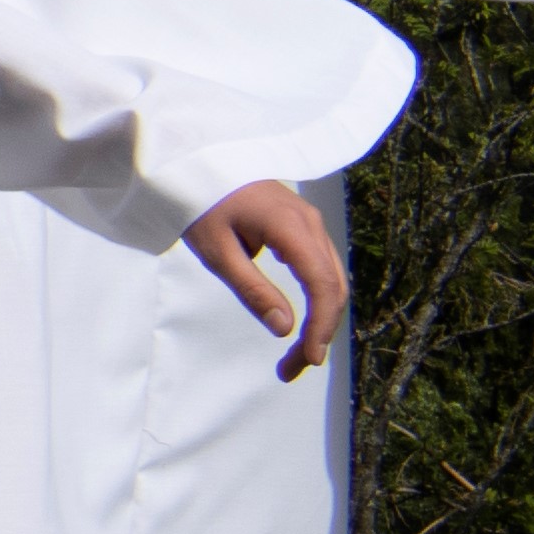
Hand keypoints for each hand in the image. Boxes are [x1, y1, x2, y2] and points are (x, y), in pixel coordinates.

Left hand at [185, 178, 345, 381]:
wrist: (200, 164)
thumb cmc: (202, 205)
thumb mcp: (218, 252)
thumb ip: (253, 290)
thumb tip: (286, 329)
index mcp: (291, 228)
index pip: (321, 284)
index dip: (321, 325)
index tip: (310, 359)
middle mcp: (310, 224)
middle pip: (333, 286)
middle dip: (320, 331)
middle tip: (293, 369)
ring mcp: (310, 223)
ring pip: (331, 279)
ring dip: (321, 319)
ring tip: (296, 356)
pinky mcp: (302, 227)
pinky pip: (321, 268)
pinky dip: (317, 299)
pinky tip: (303, 324)